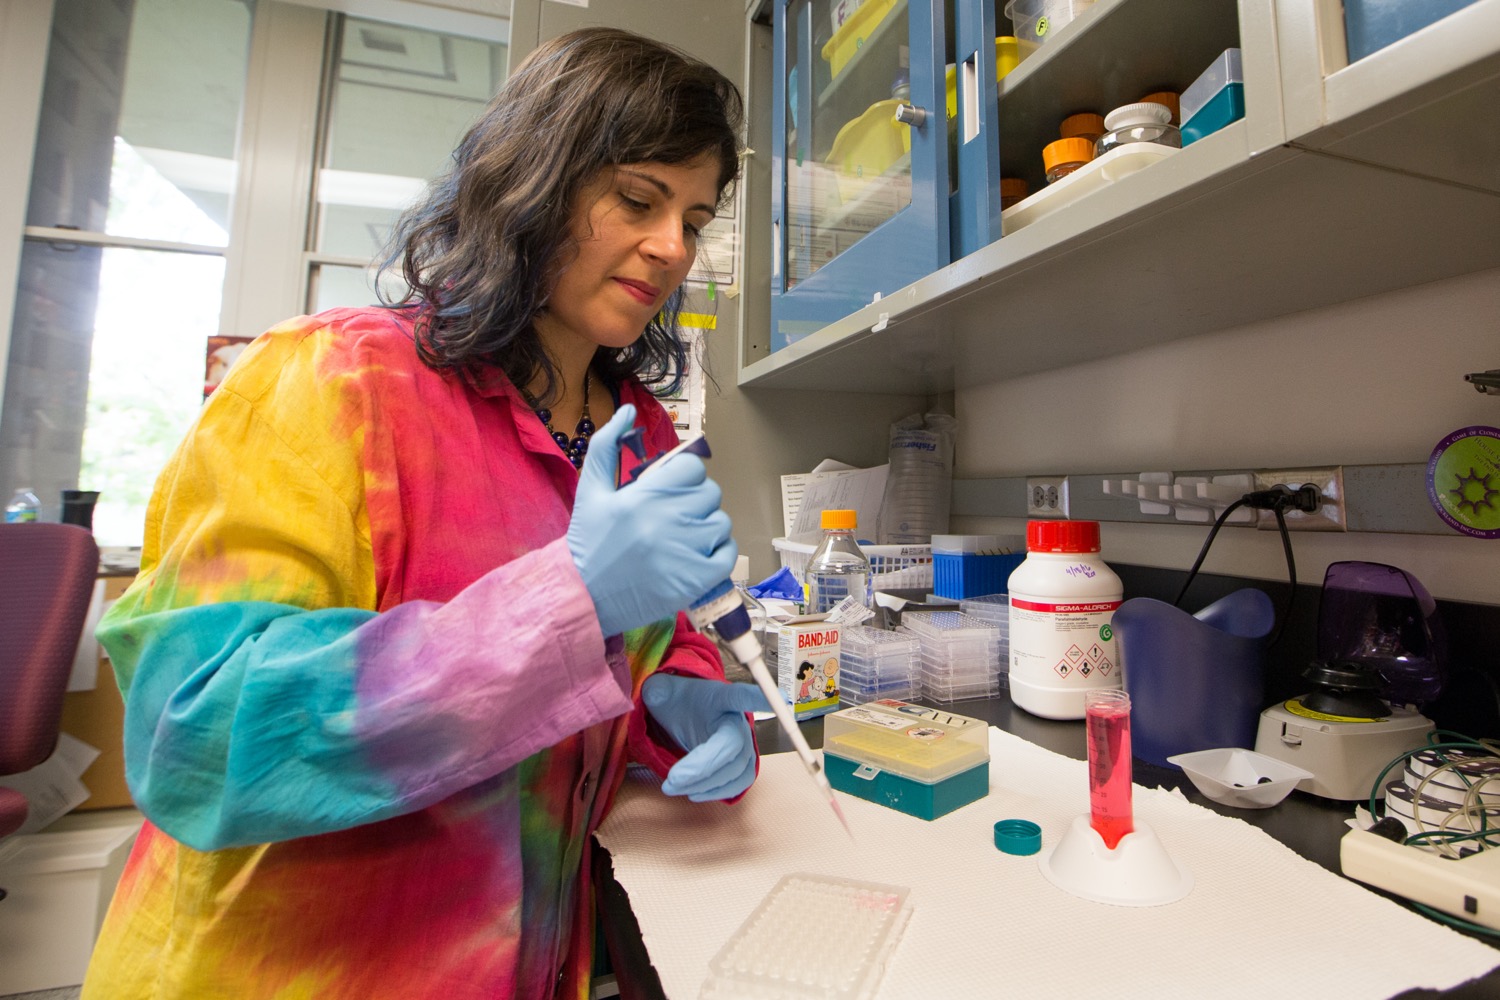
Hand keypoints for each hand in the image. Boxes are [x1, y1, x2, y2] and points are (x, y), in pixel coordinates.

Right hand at [567, 405, 736, 635]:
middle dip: (695, 500)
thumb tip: (627, 412)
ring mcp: (684, 552)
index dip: (684, 476)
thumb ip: (607, 446)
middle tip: (674, 515)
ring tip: (681, 537)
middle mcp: (667, 521)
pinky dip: (718, 552)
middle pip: (710, 493)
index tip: (670, 490)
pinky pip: (727, 553)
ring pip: (721, 522)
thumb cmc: (588, 542)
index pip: (692, 468)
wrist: (583, 596)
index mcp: (644, 496)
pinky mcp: (695, 580)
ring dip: (706, 527)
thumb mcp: (591, 489)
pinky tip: (695, 555)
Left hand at [641, 673, 769, 800]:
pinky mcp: (741, 763)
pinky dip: (718, 792)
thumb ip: (658, 690)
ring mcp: (743, 743)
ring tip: (674, 788)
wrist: (688, 711)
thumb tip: (656, 693)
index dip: (759, 699)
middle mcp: (738, 720)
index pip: (742, 696)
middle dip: (702, 768)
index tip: (782, 699)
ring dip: (706, 785)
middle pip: (733, 747)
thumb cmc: (680, 700)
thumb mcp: (663, 690)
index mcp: (721, 698)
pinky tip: (694, 792)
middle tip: (671, 781)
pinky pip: (739, 782)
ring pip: (736, 770)